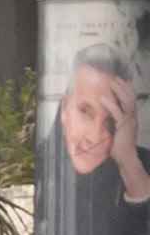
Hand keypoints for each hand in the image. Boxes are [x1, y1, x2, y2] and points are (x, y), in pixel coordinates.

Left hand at [103, 69, 149, 199]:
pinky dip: (110, 104)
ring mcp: (129, 121)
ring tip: (111, 82)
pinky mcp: (124, 126)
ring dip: (119, 91)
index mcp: (131, 117)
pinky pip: (117, 112)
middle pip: (131, 97)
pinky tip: (102, 98)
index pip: (131, 100)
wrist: (125, 157)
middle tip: (114, 77)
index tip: (120, 80)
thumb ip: (112, 121)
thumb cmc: (119, 145)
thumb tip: (103, 114)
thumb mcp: (116, 130)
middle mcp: (132, 117)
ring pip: (127, 102)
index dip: (126, 89)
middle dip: (123, 86)